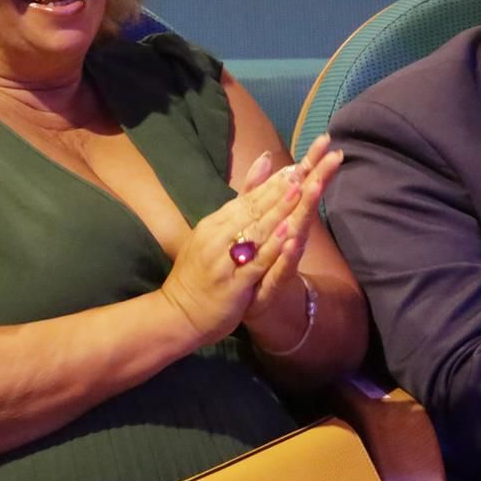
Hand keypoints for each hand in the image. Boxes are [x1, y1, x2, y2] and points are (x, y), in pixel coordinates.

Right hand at [159, 158, 311, 344]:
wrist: (178, 313)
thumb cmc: (198, 274)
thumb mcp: (212, 235)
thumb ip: (237, 206)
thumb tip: (258, 168)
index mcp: (213, 225)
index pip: (245, 199)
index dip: (271, 183)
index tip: (294, 166)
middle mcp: (216, 238)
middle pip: (251, 211)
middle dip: (278, 190)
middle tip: (302, 170)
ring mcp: (223, 260)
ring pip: (255, 232)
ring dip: (277, 211)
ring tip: (298, 192)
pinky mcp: (232, 284)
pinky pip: (255, 262)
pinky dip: (270, 247)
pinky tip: (286, 233)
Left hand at [242, 135, 343, 326]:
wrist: (252, 302)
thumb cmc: (257, 257)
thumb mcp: (255, 219)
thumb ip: (259, 189)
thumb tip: (268, 156)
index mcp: (283, 218)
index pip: (298, 185)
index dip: (311, 162)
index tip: (325, 139)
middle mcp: (290, 236)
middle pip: (305, 203)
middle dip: (318, 179)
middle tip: (334, 157)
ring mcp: (285, 258)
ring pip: (298, 231)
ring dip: (306, 210)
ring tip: (315, 187)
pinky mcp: (275, 281)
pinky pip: (282, 267)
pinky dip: (288, 254)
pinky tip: (293, 240)